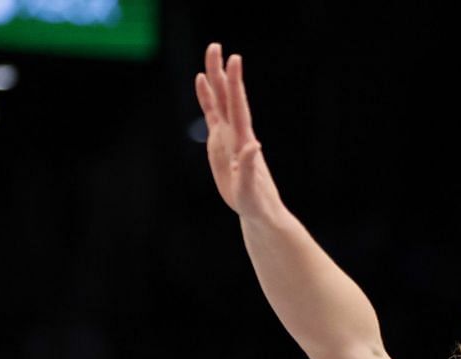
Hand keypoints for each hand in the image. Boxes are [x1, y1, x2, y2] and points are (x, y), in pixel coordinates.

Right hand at [194, 43, 283, 218]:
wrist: (258, 209)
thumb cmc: (255, 203)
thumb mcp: (249, 189)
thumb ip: (249, 167)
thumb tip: (253, 144)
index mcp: (242, 142)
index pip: (238, 107)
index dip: (235, 84)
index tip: (235, 60)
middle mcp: (236, 134)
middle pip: (228, 97)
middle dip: (222, 72)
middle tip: (216, 46)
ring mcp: (228, 136)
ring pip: (221, 101)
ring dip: (216, 79)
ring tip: (211, 55)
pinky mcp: (220, 143)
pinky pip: (213, 114)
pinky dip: (208, 98)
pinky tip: (202, 83)